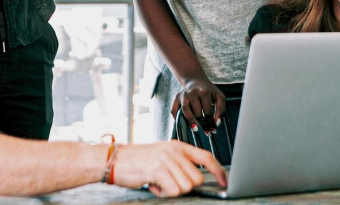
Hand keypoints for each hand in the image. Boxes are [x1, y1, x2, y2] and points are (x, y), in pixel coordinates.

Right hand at [111, 141, 226, 196]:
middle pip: (196, 178)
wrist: (115, 159)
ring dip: (171, 190)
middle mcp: (174, 151)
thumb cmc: (138, 160)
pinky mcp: (158, 169)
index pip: (206, 157)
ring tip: (158, 182)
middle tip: (168, 182)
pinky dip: (163, 193)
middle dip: (184, 186)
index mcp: (178, 146)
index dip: (218, 170)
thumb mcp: (163, 156)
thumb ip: (179, 164)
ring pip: (185, 187)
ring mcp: (166, 159)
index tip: (224, 181)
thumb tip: (195, 180)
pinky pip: (173, 190)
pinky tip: (153, 185)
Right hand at [171, 77, 224, 133]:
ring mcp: (183, 94)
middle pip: (197, 112)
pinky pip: (174, 109)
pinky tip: (183, 124)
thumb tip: (217, 123)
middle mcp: (193, 92)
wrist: (195, 79)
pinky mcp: (177, 97)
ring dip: (191, 122)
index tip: (214, 130)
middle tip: (207, 132)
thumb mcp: (219, 96)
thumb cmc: (208, 91)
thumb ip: (221, 109)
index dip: (211, 122)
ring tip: (195, 129)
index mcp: (204, 92)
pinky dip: (176, 118)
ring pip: (185, 111)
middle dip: (203, 124)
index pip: (208, 111)